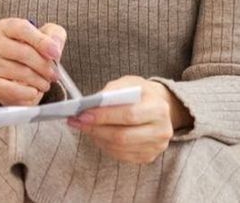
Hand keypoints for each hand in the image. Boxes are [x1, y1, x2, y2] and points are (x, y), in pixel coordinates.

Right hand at [0, 18, 66, 105]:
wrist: (17, 77)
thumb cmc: (33, 53)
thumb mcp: (48, 38)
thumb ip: (55, 36)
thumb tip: (55, 46)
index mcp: (7, 27)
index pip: (23, 29)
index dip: (41, 41)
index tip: (56, 53)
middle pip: (24, 52)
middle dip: (44, 66)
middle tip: (54, 74)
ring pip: (20, 72)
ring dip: (39, 81)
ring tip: (45, 83)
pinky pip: (11, 89)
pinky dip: (27, 93)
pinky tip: (34, 92)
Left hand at [67, 76, 189, 163]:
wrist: (157, 106)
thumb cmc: (139, 93)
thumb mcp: (128, 83)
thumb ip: (111, 92)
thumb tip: (91, 104)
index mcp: (159, 108)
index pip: (129, 115)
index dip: (104, 116)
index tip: (83, 114)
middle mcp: (162, 130)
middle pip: (123, 136)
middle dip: (96, 129)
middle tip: (77, 122)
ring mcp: (156, 146)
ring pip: (120, 148)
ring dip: (97, 138)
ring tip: (84, 127)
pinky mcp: (148, 156)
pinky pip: (121, 156)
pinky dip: (105, 146)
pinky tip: (97, 135)